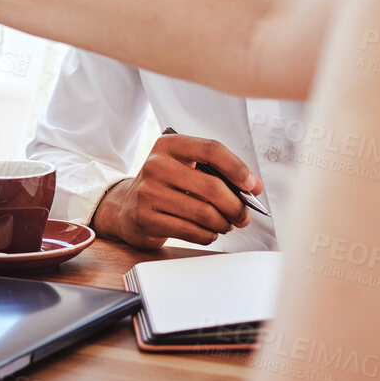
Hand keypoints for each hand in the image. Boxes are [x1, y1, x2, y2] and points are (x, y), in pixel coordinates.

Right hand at [93, 134, 261, 248]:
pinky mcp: (147, 218)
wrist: (126, 206)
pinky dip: (208, 235)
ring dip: (223, 223)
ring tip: (225, 224)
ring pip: (204, 213)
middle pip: (211, 186)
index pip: (211, 149)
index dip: (237, 167)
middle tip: (243, 215)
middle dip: (235, 206)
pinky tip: (208, 232)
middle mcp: (156, 165)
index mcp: (169, 145)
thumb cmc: (164, 185)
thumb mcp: (184, 167)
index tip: (251, 185)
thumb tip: (253, 186)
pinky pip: (191, 231)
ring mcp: (149, 192)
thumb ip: (218, 172)